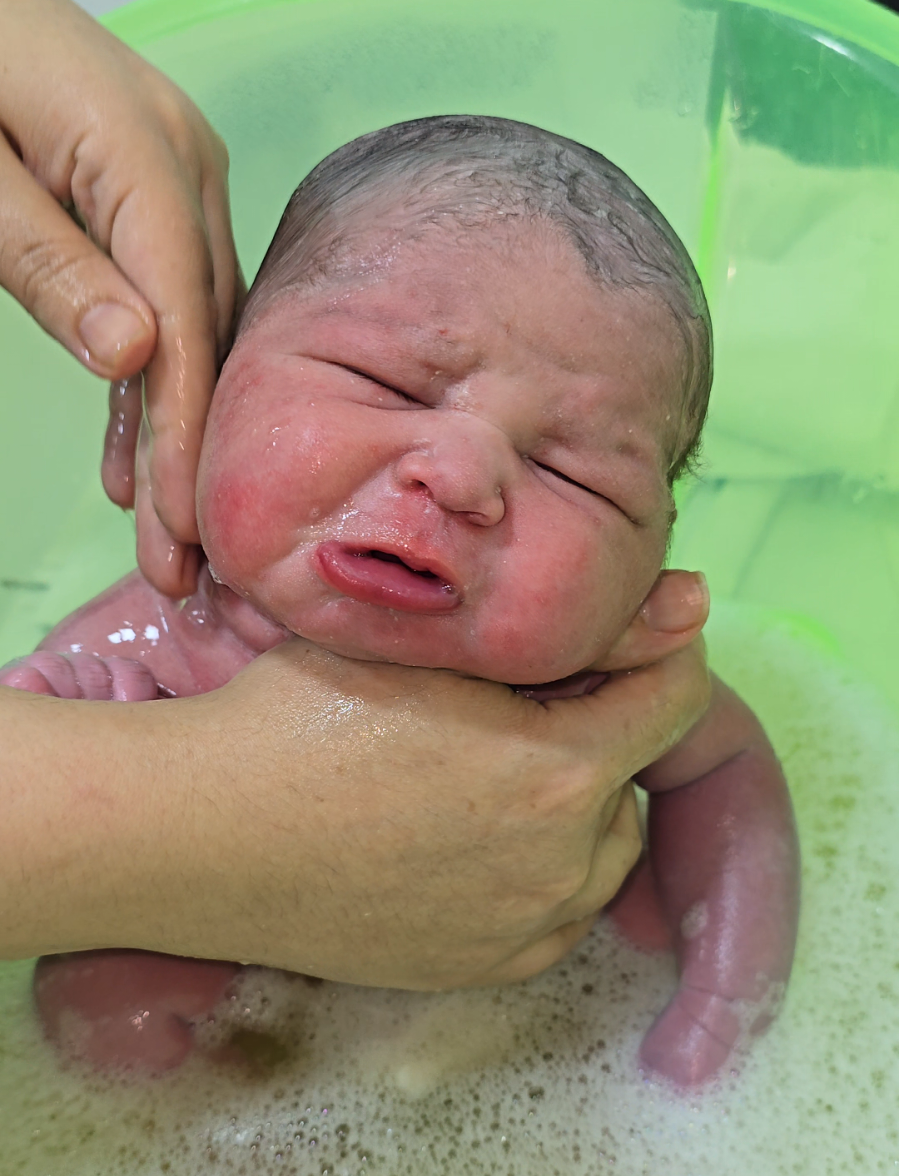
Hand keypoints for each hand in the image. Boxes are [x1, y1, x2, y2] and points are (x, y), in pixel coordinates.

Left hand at [0, 0, 242, 595]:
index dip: (184, 429)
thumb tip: (132, 355)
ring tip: (160, 529)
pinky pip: (170, 294)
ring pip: (195, 323)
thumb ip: (47, 262)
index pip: (184, 318)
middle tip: (180, 562)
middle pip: (205, 332)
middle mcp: (185, 163)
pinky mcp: (155, 187)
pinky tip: (136, 449)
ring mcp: (178, 172)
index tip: (180, 525)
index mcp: (144, 151)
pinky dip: (150, 374)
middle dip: (192, 451)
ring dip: (173, 427)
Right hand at [0, 570, 707, 982]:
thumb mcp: (431, 644)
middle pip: (635, 774)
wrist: (202, 829)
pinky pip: (556, 908)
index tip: (605, 645)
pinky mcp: (483, 968)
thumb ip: (580, 630)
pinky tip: (465, 833)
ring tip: (485, 770)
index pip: (675, 697)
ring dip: (575, 804)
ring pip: (603, 847)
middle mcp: (559, 864)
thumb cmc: (299, 716)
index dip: (647, 654)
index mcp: (558, 769)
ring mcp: (522, 928)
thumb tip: (693, 600)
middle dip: (597, 730)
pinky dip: (538, 868)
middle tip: (511, 708)